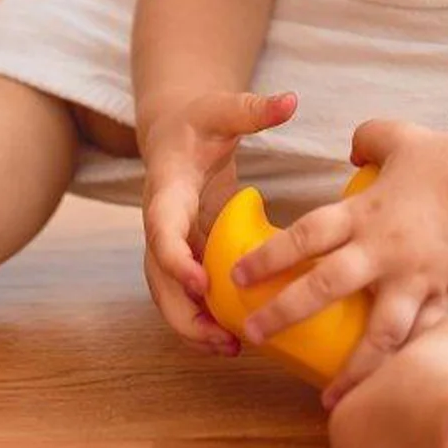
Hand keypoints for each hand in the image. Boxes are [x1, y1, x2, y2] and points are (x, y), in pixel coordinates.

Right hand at [139, 90, 298, 355]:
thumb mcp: (223, 109)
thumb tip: (290, 100)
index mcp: (166, 189)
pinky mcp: (185, 254)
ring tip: (229, 348)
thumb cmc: (199, 120)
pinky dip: (201, 318)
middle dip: (182, 311)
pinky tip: (232, 338)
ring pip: (167, 294)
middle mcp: (160, 222)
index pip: (160, 228)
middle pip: (157, 276)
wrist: (175, 132)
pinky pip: (185, 294)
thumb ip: (253, 108)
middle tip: (220, 337)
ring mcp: (170, 242)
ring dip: (191, 324)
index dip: (175, 258)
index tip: (201, 282)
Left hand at [224, 119, 447, 406]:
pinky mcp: (446, 297)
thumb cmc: (447, 157)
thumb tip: (348, 152)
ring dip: (352, 369)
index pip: (306, 235)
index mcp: (366, 212)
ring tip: (328, 401)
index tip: (236, 276)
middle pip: (327, 286)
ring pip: (380, 333)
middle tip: (252, 334)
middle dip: (285, 313)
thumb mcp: (396, 136)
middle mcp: (386, 250)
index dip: (269, 256)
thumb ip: (364, 140)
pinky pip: (421, 339)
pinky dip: (401, 365)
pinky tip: (385, 391)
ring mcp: (417, 279)